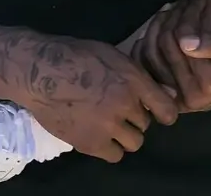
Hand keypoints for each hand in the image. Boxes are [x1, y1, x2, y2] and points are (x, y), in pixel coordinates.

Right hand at [0, 27, 177, 162]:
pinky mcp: (91, 144)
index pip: (166, 108)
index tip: (158, 112)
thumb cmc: (77, 55)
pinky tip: (99, 134)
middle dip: (135, 117)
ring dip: (125, 134)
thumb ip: (139, 75)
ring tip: (109, 123)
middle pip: (146, 124)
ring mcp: (108, 126)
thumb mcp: (112, 55)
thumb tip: (169, 93)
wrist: (41, 72)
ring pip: (134, 142)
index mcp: (132, 79)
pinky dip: (110, 147)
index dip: (165, 112)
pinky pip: (115, 155)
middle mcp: (125, 104)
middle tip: (119, 109)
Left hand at [131, 0, 210, 111]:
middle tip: (182, 0)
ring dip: (157, 23)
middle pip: (162, 44)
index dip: (185, 14)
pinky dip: (145, 42)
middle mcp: (185, 95)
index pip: (179, 39)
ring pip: (149, 52)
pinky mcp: (162, 94)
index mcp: (205, 85)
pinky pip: (144, 65)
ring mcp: (171, 97)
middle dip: (171, 15)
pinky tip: (158, 25)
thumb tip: (186, 43)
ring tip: (171, 8)